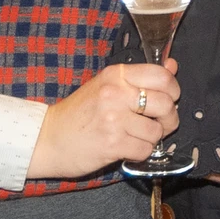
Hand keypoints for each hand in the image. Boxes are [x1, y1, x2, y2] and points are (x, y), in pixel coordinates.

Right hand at [28, 60, 180, 180]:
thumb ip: (141, 77)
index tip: (169, 99)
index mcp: (115, 75)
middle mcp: (115, 93)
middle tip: (158, 124)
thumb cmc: (79, 114)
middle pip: (166, 104)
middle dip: (169, 119)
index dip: (173, 90)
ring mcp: (113, 119)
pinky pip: (145, 150)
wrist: (46, 139)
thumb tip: (172, 66)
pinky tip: (126, 148)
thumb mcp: (107, 86)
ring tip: (134, 136)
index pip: (162, 76)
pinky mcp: (112, 144)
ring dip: (151, 138)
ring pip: (157, 131)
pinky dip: (140, 153)